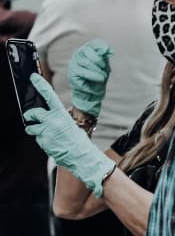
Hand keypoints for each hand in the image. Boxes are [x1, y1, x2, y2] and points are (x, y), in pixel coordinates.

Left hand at [23, 74, 115, 196]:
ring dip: (35, 130)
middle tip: (30, 117)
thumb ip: (59, 120)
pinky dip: (42, 141)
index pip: (49, 96)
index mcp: (62, 115)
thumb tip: (50, 118)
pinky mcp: (43, 142)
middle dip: (30, 115)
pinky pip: (37, 139)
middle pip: (33, 113)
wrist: (83, 157)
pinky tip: (52, 144)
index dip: (41, 85)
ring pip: (32, 128)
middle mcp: (52, 121)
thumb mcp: (72, 126)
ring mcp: (46, 132)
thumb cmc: (79, 142)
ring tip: (46, 135)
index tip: (33, 78)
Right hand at [68, 39, 112, 117]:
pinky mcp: (72, 74)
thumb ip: (105, 57)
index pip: (93, 44)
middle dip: (99, 60)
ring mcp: (73, 64)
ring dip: (97, 71)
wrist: (93, 93)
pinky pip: (83, 73)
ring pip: (85, 62)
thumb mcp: (105, 66)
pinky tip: (99, 80)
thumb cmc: (99, 77)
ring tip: (102, 77)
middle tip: (104, 69)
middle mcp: (78, 55)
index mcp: (86, 51)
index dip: (101, 47)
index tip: (110, 52)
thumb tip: (110, 50)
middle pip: (88, 51)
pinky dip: (93, 77)